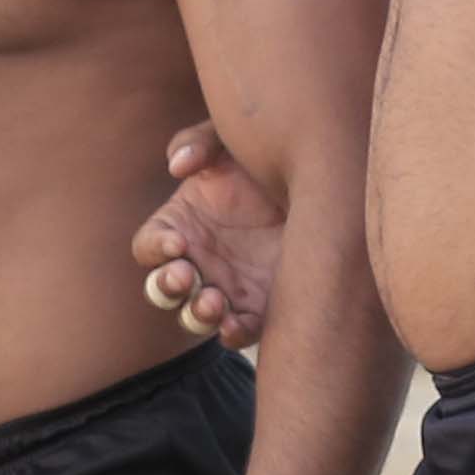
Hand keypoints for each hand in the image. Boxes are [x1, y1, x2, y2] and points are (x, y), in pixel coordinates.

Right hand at [131, 120, 281, 344]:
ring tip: (212, 303)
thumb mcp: (232, 141)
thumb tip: (178, 167)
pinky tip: (236, 324)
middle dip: (167, 288)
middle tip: (186, 277)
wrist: (325, 182)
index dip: (156, 247)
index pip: (149, 246)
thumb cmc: (269, 159)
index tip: (177, 244)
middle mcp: (197, 261)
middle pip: (162, 289)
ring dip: (196, 314)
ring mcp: (226, 287)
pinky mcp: (258, 307)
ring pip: (195, 315)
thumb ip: (199, 142)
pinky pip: (237, 330)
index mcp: (181, 226)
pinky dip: (231, 333)